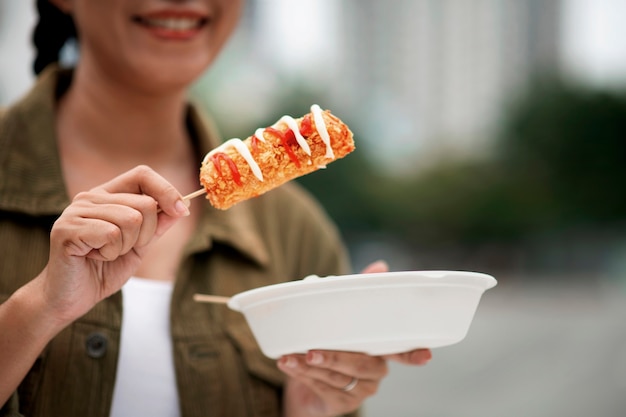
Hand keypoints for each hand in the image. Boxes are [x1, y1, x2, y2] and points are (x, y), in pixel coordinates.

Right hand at [37, 165, 189, 325]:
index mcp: (107, 195)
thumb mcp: (140, 245)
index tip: (181, 211)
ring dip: (126, 246)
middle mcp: (90, 197)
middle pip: (145, 203)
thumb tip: (183, 206)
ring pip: (131, 219)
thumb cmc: (104, 269)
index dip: (166, 190)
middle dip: (147, 234)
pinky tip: (94, 258)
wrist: (71, 298)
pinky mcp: (67, 229)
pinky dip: (111, 253)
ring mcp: (76, 211)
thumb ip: (158, 225)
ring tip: (106, 253)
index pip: (143, 174)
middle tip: (123, 248)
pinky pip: (112, 234)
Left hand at [278, 260, 432, 416]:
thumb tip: (381, 267)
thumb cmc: (330, 342)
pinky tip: (288, 365)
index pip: (401, 351)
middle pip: (361, 365)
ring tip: (290, 356)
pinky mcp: (342, 403)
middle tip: (312, 351)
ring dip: (312, 366)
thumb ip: (358, 291)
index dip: (413, 354)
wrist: (303, 380)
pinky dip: (304, 376)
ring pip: (339, 377)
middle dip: (336, 357)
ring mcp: (360, 390)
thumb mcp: (341, 315)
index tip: (425, 355)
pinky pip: (324, 389)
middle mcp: (375, 372)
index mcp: (379, 348)